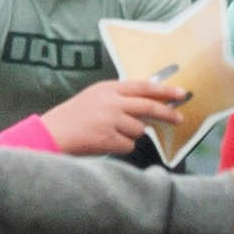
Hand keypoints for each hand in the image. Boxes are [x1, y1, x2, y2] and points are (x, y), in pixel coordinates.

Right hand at [43, 69, 190, 157]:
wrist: (52, 133)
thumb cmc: (74, 117)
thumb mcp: (96, 97)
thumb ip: (119, 98)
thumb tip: (149, 106)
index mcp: (108, 88)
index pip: (144, 87)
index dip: (164, 90)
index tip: (181, 94)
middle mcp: (111, 102)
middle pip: (149, 107)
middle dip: (167, 114)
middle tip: (179, 118)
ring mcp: (110, 120)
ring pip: (138, 130)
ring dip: (130, 134)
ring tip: (109, 133)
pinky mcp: (108, 138)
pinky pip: (128, 145)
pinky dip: (120, 146)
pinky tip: (104, 143)